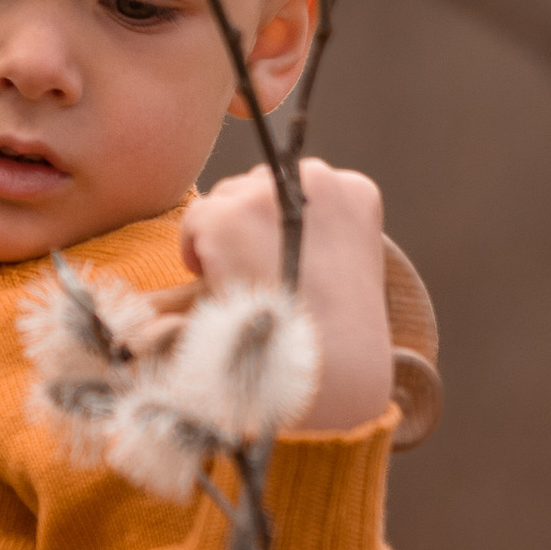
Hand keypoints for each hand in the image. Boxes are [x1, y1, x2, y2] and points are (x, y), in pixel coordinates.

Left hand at [182, 158, 393, 432]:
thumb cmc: (337, 336)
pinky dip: (196, 251)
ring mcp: (268, 195)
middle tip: (258, 276)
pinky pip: (195, 220)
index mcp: (356, 191)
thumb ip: (312, 232)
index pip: (302, 187)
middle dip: (251, 226)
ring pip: (225, 200)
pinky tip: (218, 283)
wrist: (331, 370)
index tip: (283, 261)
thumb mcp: (340, 267)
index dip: (283, 226)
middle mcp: (316, 180)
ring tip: (244, 282)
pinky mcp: (228, 217)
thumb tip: (261, 225)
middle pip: (259, 185)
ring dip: (224, 237)